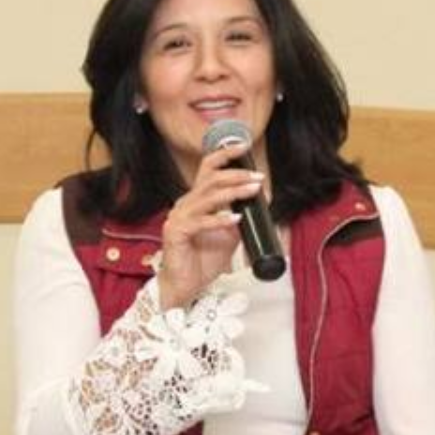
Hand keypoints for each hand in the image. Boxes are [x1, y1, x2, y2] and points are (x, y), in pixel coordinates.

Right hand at [157, 143, 263, 309]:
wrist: (184, 287)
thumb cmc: (201, 261)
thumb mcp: (227, 237)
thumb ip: (237, 220)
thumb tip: (255, 208)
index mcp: (196, 201)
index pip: (207, 169)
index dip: (224, 154)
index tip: (244, 147)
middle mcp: (185, 204)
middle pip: (210, 179)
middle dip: (236, 175)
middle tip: (257, 178)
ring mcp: (179, 218)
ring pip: (207, 197)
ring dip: (233, 192)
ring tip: (253, 190)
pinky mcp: (176, 233)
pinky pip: (200, 222)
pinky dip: (220, 220)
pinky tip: (235, 219)